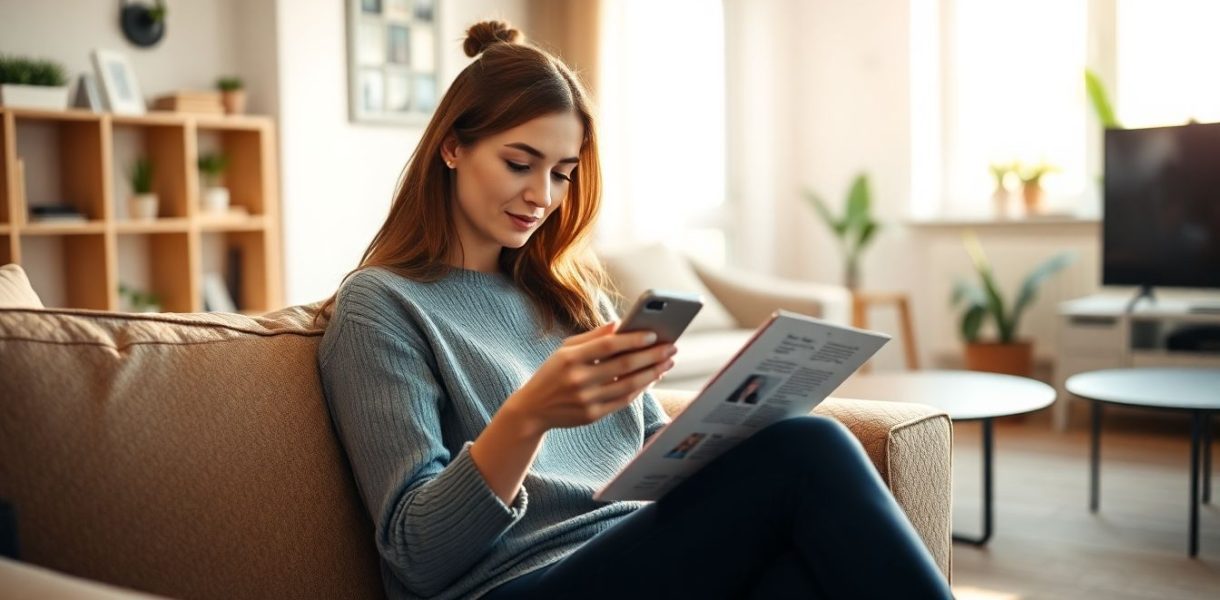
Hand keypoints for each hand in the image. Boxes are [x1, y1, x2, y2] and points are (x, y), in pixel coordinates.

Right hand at [502, 322, 676, 435]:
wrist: (533, 409)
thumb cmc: (552, 373)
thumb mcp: (565, 350)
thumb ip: (592, 336)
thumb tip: (620, 324)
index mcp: (570, 358)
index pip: (609, 345)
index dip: (633, 339)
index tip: (654, 334)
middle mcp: (578, 379)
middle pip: (624, 365)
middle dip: (652, 355)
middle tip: (672, 348)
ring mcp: (586, 399)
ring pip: (628, 385)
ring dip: (652, 373)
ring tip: (667, 363)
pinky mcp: (592, 415)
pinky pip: (623, 401)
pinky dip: (640, 389)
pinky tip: (652, 379)